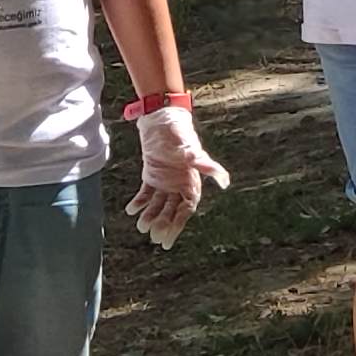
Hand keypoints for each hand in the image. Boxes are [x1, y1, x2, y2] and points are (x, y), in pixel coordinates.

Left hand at [126, 100, 230, 248]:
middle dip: (163, 225)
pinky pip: (146, 193)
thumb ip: (205, 164)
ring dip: (150, 216)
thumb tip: (225, 180)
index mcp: (191, 181)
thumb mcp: (191, 148)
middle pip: (171, 211)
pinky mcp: (152, 174)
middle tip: (154, 237)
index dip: (177, 225)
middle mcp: (179, 184)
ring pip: (158, 205)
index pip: (185, 209)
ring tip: (141, 225)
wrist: (161, 116)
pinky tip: (131, 210)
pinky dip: (139, 202)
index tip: (167, 240)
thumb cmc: (179, 131)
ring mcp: (165, 180)